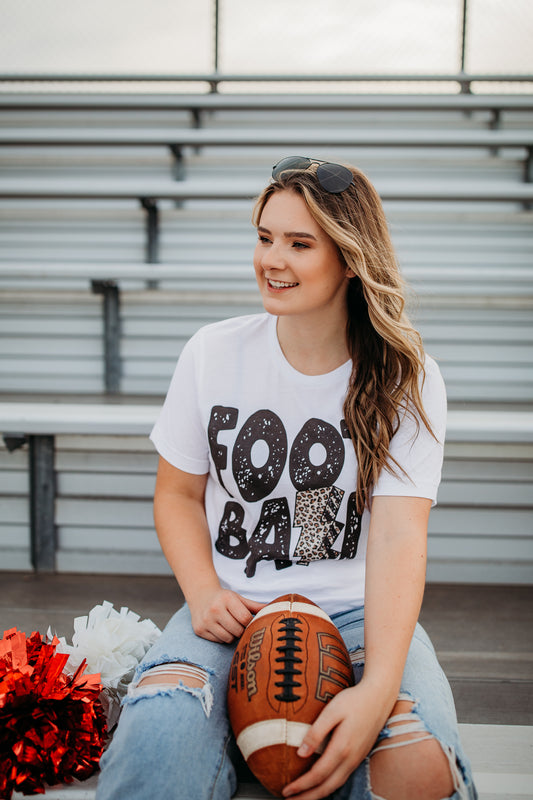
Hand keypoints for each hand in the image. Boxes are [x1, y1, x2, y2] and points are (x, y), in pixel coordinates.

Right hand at [189, 586, 265, 642]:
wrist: (201, 596)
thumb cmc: (223, 598)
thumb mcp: (238, 598)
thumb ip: (254, 606)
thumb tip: (274, 609)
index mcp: (227, 599)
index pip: (245, 618)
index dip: (250, 622)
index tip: (248, 621)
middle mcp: (215, 609)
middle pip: (237, 630)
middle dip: (241, 630)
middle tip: (239, 625)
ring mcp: (206, 620)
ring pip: (228, 638)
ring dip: (232, 635)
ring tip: (230, 626)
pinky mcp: (199, 630)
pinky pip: (218, 641)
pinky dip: (222, 638)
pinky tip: (220, 628)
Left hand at [282, 682, 393, 799]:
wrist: (379, 697)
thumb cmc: (353, 700)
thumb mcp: (332, 711)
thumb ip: (316, 732)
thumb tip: (301, 753)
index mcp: (342, 748)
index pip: (318, 775)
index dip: (301, 785)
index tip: (286, 790)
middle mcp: (351, 758)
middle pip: (327, 787)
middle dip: (307, 797)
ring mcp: (357, 759)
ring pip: (336, 785)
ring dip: (318, 794)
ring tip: (302, 797)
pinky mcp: (360, 756)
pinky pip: (342, 778)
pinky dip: (329, 786)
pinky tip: (321, 784)